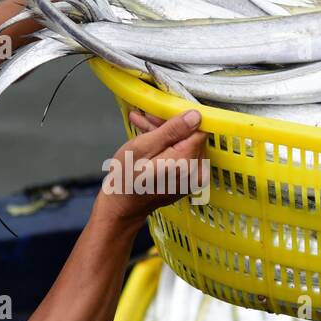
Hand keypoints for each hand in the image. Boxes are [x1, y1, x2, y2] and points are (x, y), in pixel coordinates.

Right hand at [96, 108, 207, 228]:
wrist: (122, 206)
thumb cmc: (126, 178)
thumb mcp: (142, 147)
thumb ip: (171, 130)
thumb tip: (196, 116)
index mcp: (186, 162)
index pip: (198, 128)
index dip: (179, 118)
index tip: (160, 114)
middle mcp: (195, 172)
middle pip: (191, 137)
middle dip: (169, 125)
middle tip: (146, 118)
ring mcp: (194, 179)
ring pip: (185, 145)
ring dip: (165, 134)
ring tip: (142, 126)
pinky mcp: (189, 181)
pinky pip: (182, 156)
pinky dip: (167, 147)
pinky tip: (149, 139)